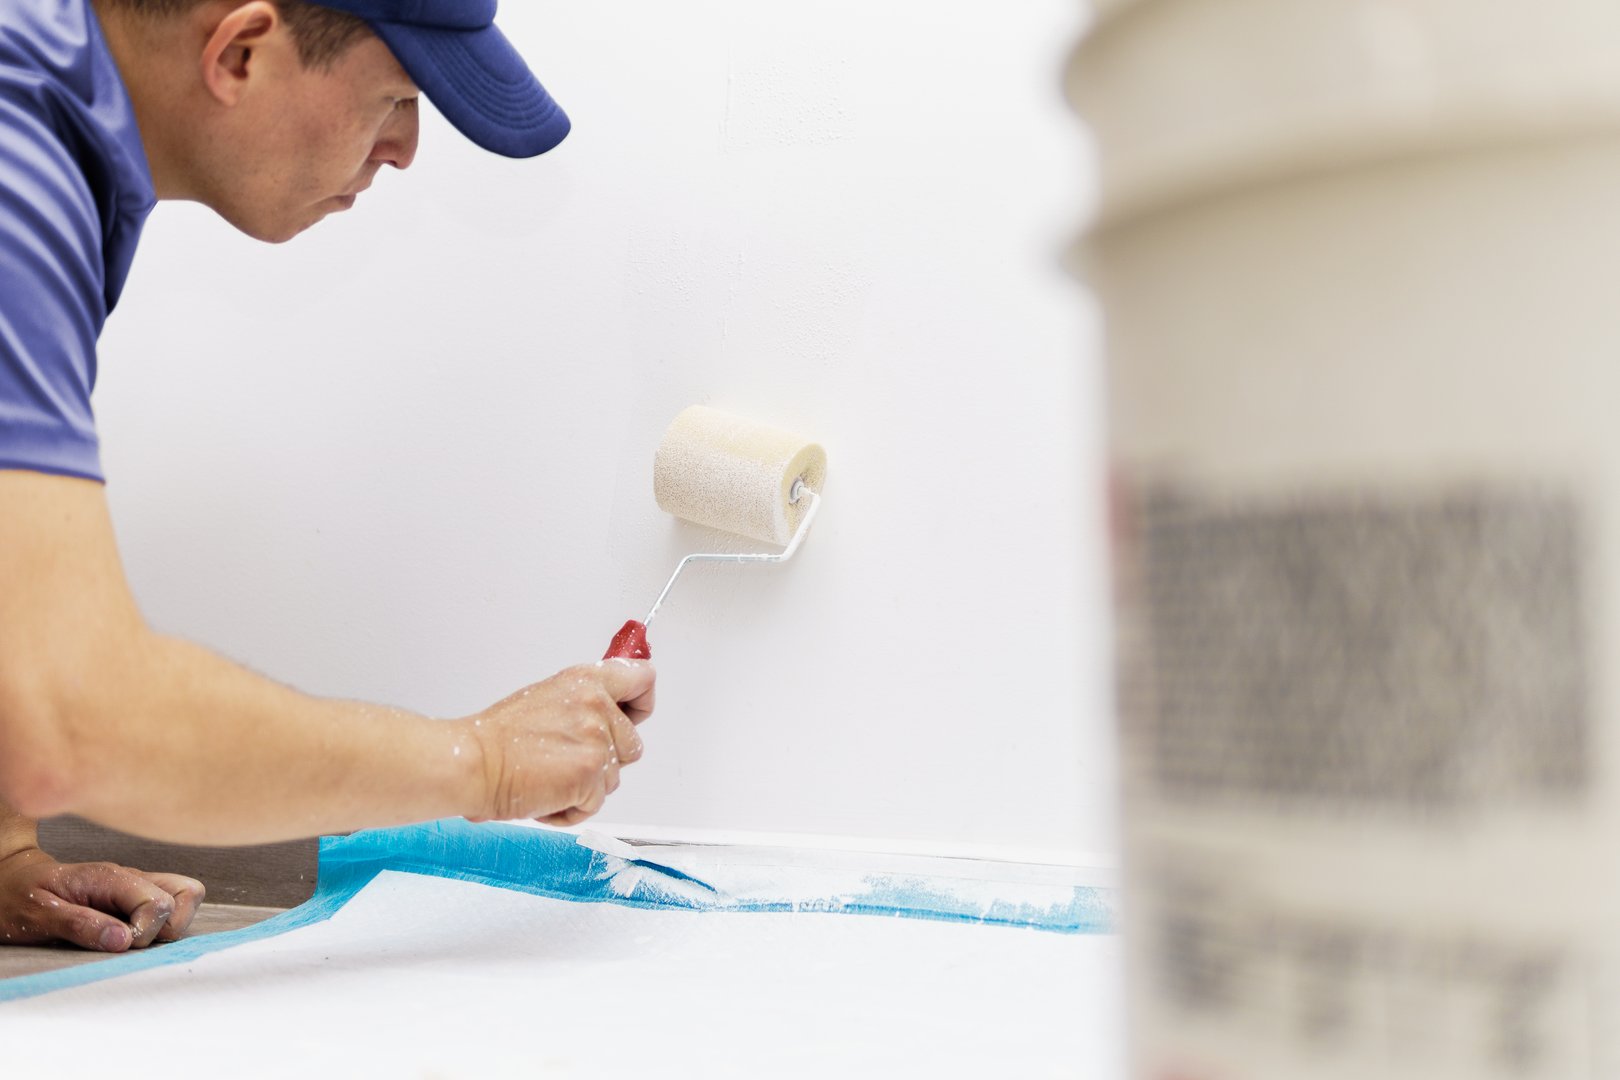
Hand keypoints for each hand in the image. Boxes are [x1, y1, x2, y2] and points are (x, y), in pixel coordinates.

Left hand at [0, 847, 204, 951]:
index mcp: (110, 877)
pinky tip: (133, 931)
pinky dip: (162, 922)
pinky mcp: (136, 896)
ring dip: (169, 924)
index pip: (157, 902)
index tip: (118, 942)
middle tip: (131, 940)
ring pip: (185, 897)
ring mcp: (136, 885)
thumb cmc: (18, 896)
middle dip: (167, 926)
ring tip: (134, 936)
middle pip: (186, 894)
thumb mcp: (38, 916)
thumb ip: (81, 926)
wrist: (7, 879)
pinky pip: (170, 903)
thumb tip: (124, 940)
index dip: (144, 930)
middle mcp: (131, 877)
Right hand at [461, 659, 655, 826]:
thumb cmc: (498, 738)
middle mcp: (597, 704)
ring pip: (613, 779)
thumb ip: (583, 704)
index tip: (630, 717)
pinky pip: (595, 804)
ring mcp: (598, 740)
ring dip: (585, 788)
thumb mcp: (548, 699)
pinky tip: (545, 796)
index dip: (640, 705)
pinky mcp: (591, 773)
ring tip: (549, 778)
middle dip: (606, 761)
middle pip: (632, 745)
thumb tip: (608, 715)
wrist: (473, 763)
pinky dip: (571, 809)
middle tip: (567, 761)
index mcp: (586, 681)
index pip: (643, 679)